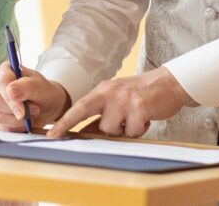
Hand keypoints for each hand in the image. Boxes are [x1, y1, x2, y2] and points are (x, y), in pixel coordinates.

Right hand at [0, 62, 70, 131]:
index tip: (23, 112)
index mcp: (5, 70)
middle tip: (35, 110)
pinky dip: (16, 127)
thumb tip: (10, 91)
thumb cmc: (43, 92)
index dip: (10, 100)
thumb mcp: (40, 87)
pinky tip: (24, 121)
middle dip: (17, 111)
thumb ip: (26, 87)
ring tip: (31, 114)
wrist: (46, 104)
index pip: (1, 84)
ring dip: (18, 121)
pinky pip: (1, 126)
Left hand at [47, 67, 195, 137]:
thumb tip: (84, 133)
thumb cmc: (138, 95)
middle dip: (109, 129)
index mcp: (102, 90)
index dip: (65, 122)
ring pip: (115, 130)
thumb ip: (100, 115)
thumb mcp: (115, 100)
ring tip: (135, 118)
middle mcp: (111, 92)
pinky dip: (140, 129)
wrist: (167, 83)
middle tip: (120, 122)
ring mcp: (125, 99)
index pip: (79, 107)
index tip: (51, 134)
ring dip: (126, 130)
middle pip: (98, 123)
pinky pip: (133, 131)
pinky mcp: (140, 107)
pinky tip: (145, 118)